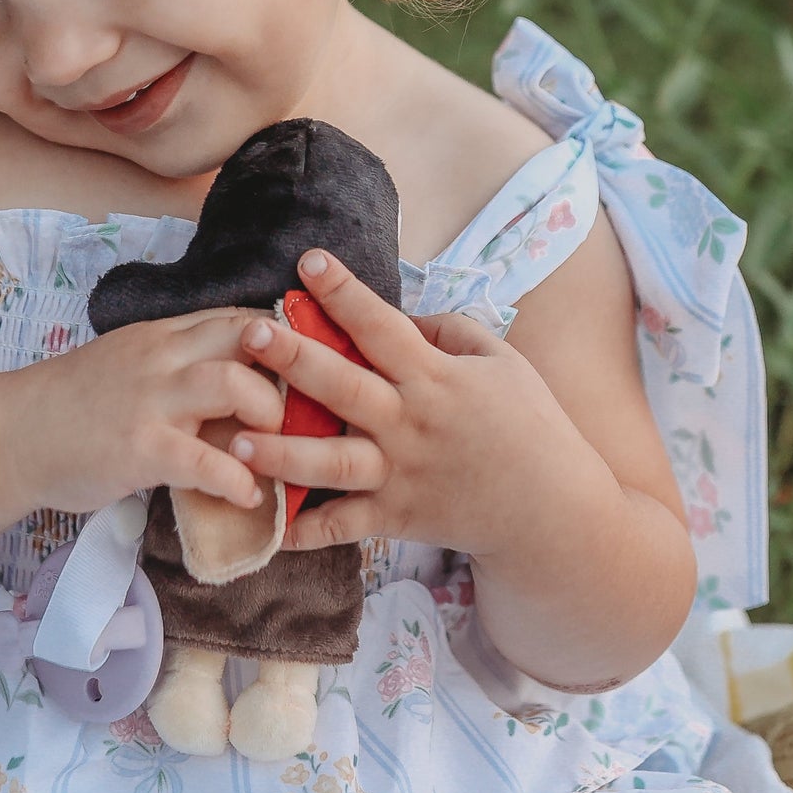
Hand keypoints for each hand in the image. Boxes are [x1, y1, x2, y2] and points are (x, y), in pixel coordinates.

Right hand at [23, 310, 284, 515]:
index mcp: (163, 334)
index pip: (240, 317)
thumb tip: (237, 374)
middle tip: (302, 411)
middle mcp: (162, 357)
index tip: (308, 368)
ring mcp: (151, 400)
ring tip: (274, 449)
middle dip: (288, 371)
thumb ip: (177, 361)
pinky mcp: (140, 448)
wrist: (11, 434)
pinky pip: (204, 460)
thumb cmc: (74, 403)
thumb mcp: (129, 362)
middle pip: (249, 337)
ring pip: (233, 384)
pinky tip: (249, 497)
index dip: (284, 340)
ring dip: (269, 417)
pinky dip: (237, 481)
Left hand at [230, 251, 590, 555]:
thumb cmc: (530, 426)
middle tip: (252, 334)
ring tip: (238, 440)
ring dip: (283, 452)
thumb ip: (449, 331)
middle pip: (344, 387)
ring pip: (332, 463)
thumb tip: (402, 315)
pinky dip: (307, 531)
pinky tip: (268, 527)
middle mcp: (410, 424)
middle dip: (296, 359)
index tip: (308, 261)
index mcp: (435, 377)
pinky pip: (344, 526)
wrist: (554, 512)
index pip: (382, 326)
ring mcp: (400, 474)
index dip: (344, 291)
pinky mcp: (397, 518)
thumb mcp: (501, 362)